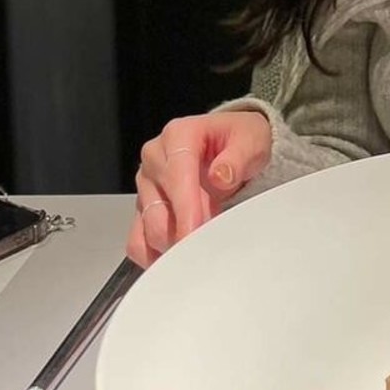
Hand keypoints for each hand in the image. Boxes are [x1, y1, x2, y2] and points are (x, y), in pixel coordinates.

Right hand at [126, 111, 272, 267]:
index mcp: (178, 135)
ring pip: (148, 228)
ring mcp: (146, 184)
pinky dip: (158, 254)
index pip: (176, 175)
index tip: (196, 232)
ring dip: (175, 243)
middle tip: (213, 238)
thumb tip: (220, 176)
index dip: (187, 208)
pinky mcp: (143, 207)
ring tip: (204, 239)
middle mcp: (155, 158)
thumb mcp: (251, 140)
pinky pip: (138, 241)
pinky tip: (181, 255)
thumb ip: (238, 157)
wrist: (233, 145)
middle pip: (158, 207)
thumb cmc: (240, 140)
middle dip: (186, 229)